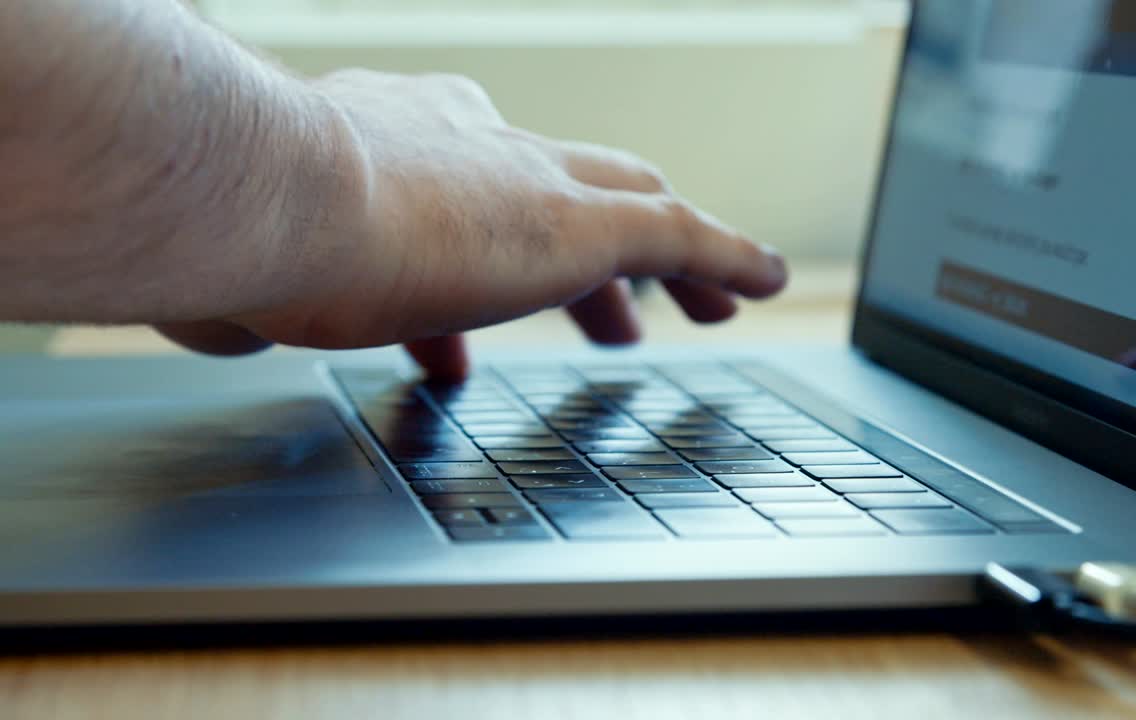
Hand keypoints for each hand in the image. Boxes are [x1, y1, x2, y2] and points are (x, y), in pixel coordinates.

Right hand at [159, 72, 786, 378]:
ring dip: (662, 264)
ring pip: (632, 207)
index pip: (470, 182)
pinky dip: (729, 259)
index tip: (480, 298)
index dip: (492, 235)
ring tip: (684, 310)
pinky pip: (684, 237)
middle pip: (564, 184)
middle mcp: (470, 146)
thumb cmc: (233, 231)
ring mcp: (531, 182)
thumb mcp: (242, 264)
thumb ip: (245, 288)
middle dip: (589, 250)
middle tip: (607, 309)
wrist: (262, 195)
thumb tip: (217, 324)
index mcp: (395, 145)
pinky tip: (764, 281)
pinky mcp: (583, 224)